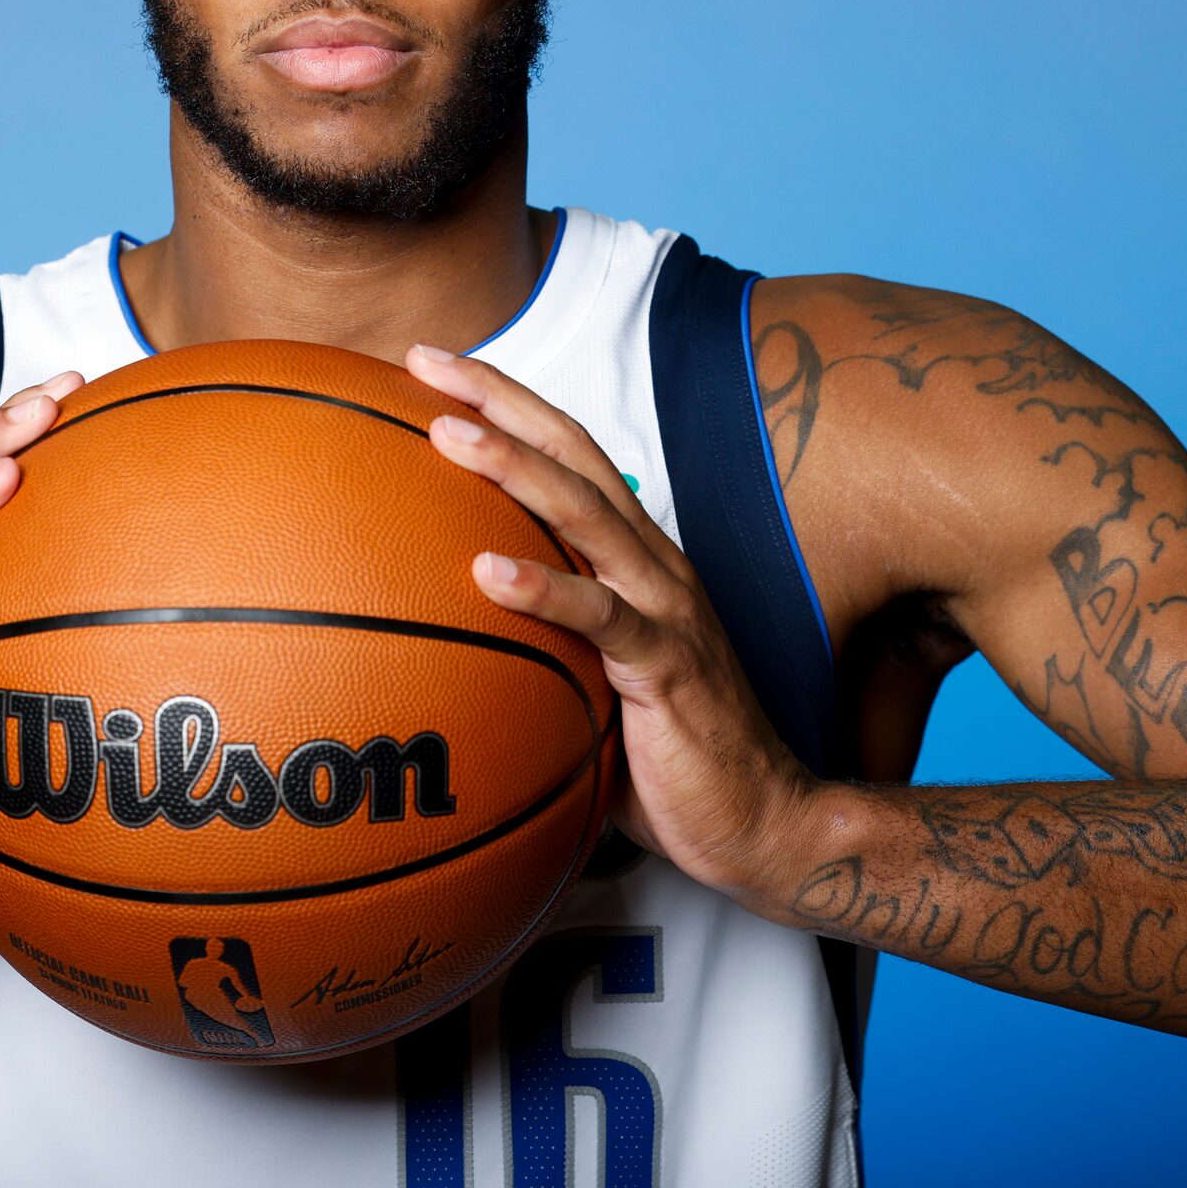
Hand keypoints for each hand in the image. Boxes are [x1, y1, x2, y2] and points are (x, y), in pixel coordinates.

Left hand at [405, 343, 816, 910]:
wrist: (760, 824)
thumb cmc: (666, 757)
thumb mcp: (588, 683)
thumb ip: (537, 642)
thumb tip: (440, 636)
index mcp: (637, 559)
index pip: (570, 457)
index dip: (509, 405)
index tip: (434, 369)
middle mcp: (655, 566)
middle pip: (574, 457)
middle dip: (501, 402)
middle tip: (427, 363)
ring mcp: (667, 610)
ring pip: (587, 515)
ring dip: (515, 468)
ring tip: (448, 435)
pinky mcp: (669, 667)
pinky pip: (601, 617)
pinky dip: (545, 587)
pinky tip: (487, 571)